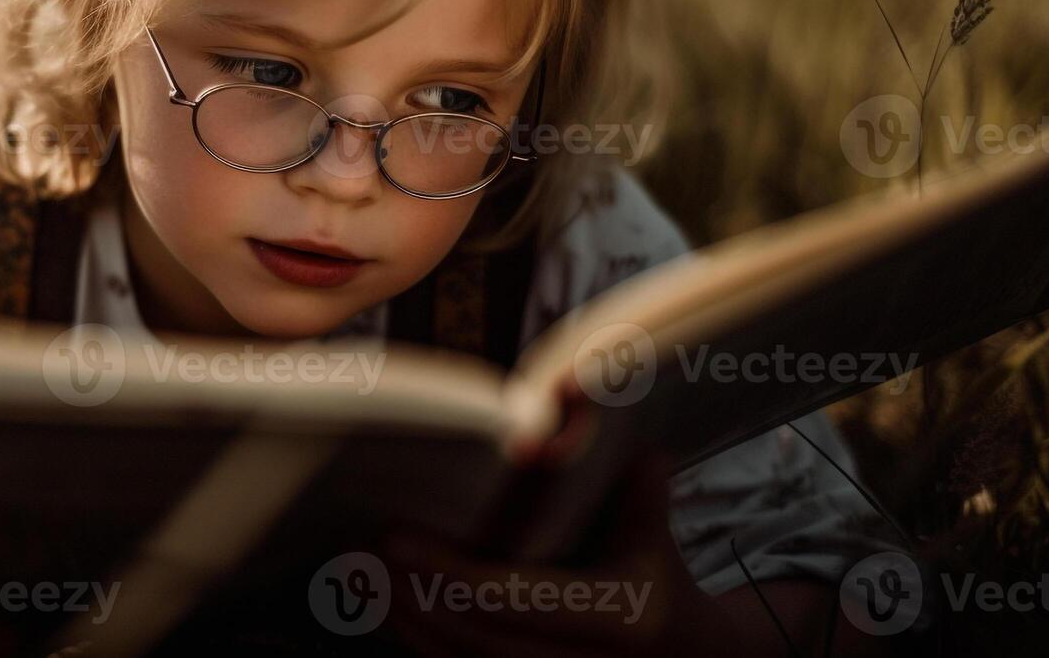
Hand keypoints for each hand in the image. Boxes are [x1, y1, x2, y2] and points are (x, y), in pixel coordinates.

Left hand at [379, 443, 842, 657]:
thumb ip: (632, 479)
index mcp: (618, 615)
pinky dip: (420, 642)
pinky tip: (388, 608)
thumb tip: (598, 415)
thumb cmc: (660, 579)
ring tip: (360, 575)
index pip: (515, 595)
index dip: (449, 570)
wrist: (688, 656)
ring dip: (405, 620)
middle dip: (412, 592)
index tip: (396, 538)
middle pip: (474, 635)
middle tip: (363, 548)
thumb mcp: (655, 529)